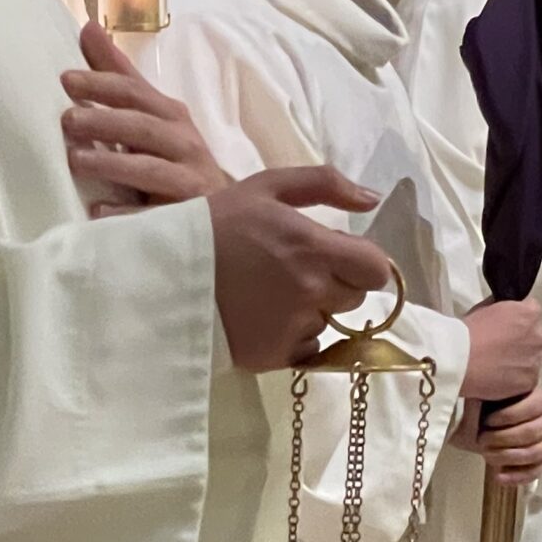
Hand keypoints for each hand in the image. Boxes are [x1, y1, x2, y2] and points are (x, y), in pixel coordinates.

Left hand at [62, 23, 228, 212]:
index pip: (135, 92)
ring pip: (149, 169)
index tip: (66, 79)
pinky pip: (153, 217)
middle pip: (142, 126)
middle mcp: (183, 142)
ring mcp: (187, 180)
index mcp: (170, 115)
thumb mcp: (150, 114)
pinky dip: (126, 215)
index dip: (102, 83)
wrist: (225, 212)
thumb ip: (119, 75)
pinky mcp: (186, 215)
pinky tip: (98, 212)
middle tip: (67, 120)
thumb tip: (88, 28)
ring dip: (111, 163)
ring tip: (76, 160)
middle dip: (105, 121)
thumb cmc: (174, 157)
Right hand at [209, 168, 389, 370]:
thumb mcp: (267, 187)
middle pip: (355, 297)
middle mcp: (312, 292)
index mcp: (314, 248)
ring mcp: (294, 328)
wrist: (164, 273)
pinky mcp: (275, 356)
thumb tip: (372, 200)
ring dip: (312, 310)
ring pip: (329, 323)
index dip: (363, 262)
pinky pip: (306, 349)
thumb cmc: (217, 224)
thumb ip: (325, 184)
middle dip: (336, 284)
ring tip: (271, 294)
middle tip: (295, 271)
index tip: (340, 257)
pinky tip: (263, 318)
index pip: (376, 268)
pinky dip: (293, 336)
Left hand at [456, 387, 541, 484]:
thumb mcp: (486, 395)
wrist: (482, 427)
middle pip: (532, 432)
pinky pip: (536, 471)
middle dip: (504, 439)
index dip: (508, 415)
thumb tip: (484, 392)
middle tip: (482, 440)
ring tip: (487, 456)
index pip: (534, 406)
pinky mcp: (541, 461)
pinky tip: (499, 477)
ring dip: (508, 457)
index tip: (487, 421)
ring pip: (536, 453)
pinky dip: (517, 476)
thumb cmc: (486, 408)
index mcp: (538, 399)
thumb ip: (491, 391)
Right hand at [462, 295, 541, 402]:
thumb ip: (502, 308)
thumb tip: (505, 310)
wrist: (456, 360)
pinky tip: (497, 379)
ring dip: (518, 361)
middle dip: (521, 342)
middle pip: (534, 337)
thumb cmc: (466, 332)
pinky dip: (514, 380)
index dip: (517, 320)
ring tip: (495, 366)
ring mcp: (536, 360)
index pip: (532, 312)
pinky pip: (526, 379)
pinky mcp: (530, 381)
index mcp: (530, 313)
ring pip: (531, 359)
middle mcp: (539, 335)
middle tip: (499, 349)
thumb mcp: (484, 308)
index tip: (505, 328)